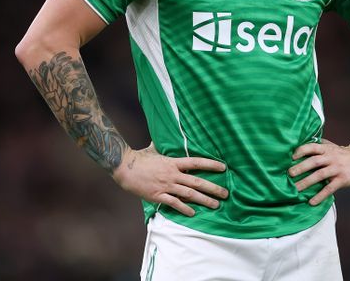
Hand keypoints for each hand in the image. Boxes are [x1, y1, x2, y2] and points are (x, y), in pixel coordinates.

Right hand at [112, 144, 228, 216]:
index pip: (196, 162)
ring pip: (189, 194)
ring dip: (203, 200)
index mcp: (173, 162)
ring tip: (215, 205)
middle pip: (197, 181)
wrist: (124, 168)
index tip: (223, 168)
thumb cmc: (139, 158)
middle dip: (213, 188)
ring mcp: (166, 185)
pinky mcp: (157, 195)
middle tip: (225, 194)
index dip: (211, 164)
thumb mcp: (153, 149)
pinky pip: (174, 203)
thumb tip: (162, 136)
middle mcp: (172, 174)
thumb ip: (161, 145)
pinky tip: (193, 213)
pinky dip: (184, 208)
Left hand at [289, 139, 349, 205]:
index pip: (312, 147)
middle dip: (300, 168)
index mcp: (326, 149)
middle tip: (289, 174)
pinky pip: (329, 188)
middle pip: (313, 162)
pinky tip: (311, 202)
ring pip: (319, 175)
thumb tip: (301, 145)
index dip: (301, 151)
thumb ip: (319, 146)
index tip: (291, 157)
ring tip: (296, 189)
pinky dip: (320, 196)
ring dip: (306, 182)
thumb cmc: (343, 153)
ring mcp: (336, 168)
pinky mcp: (342, 179)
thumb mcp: (331, 146)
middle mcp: (330, 158)